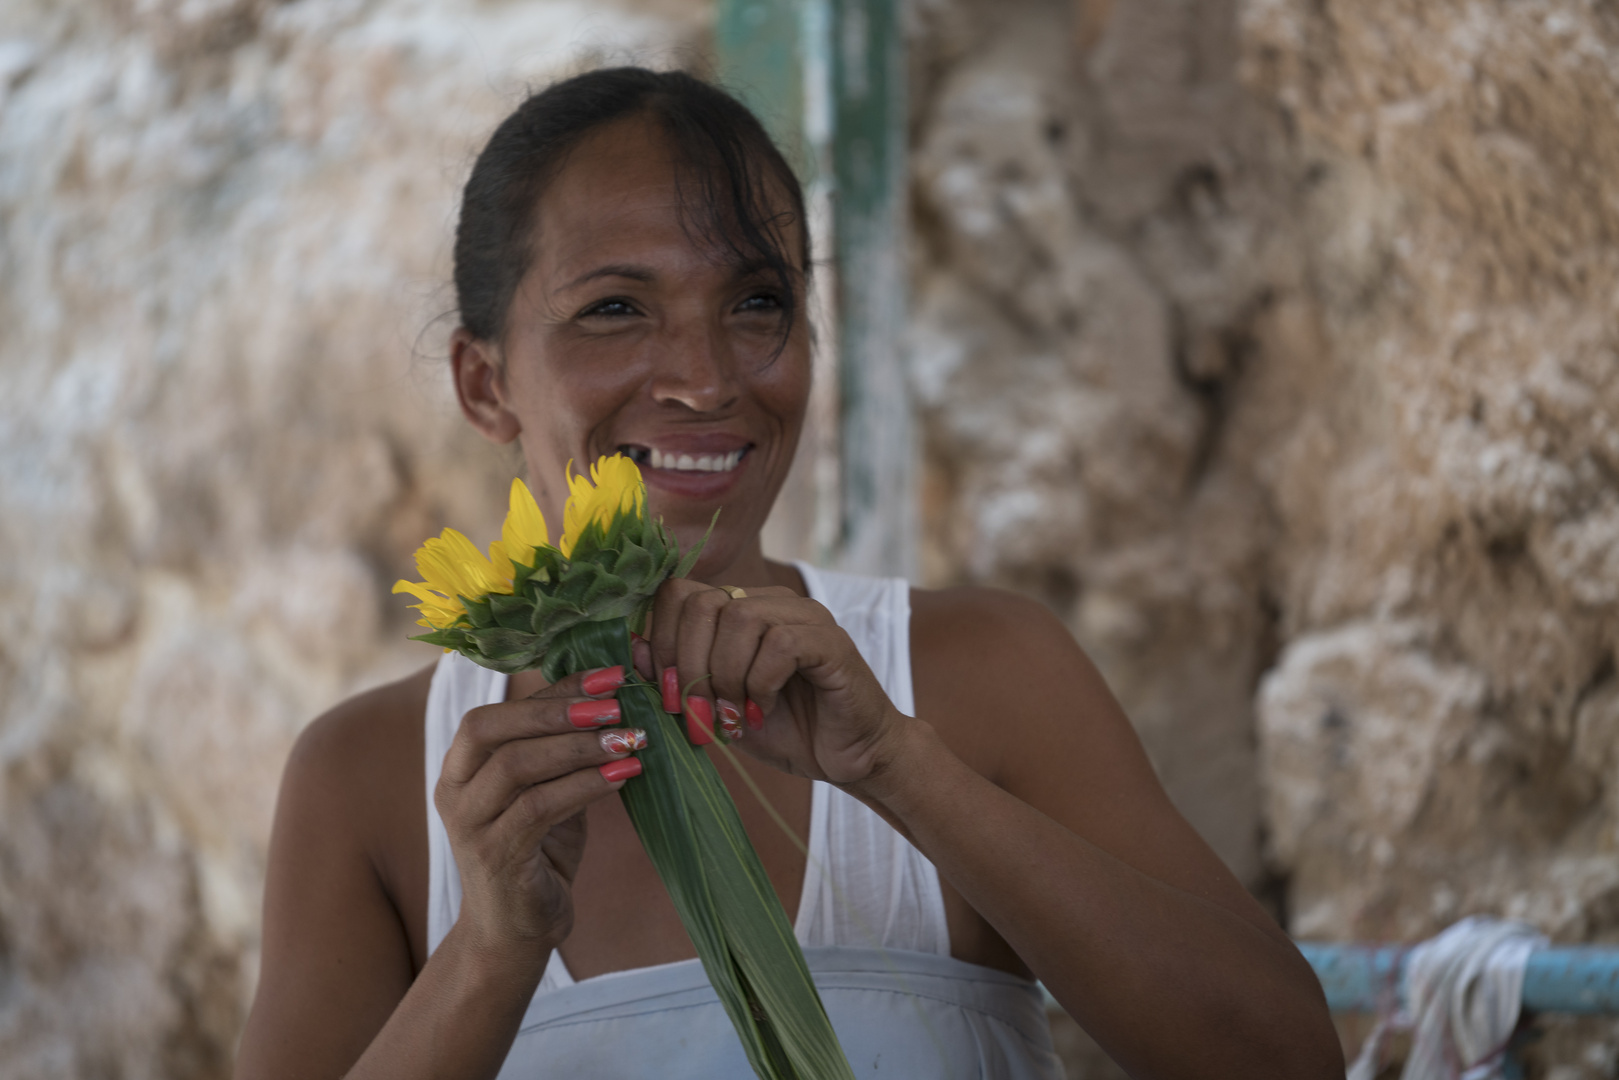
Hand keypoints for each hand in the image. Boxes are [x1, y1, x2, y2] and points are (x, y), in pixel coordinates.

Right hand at [434, 666, 645, 960]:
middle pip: (493, 728)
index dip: (554, 689)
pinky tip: (624, 776)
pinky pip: (540, 807)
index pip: (499, 711)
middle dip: (558, 710)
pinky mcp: (494, 857)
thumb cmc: (537, 853)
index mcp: (460, 766)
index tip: (609, 674)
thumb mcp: (546, 792)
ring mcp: (468, 825)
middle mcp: (453, 790)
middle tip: (616, 705)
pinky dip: (585, 786)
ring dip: (580, 747)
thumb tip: (612, 695)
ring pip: (518, 765)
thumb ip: (560, 750)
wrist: (515, 933)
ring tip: (631, 740)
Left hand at [647, 580, 908, 786]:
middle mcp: (772, 602)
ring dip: (725, 675)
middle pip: (704, 602)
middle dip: (689, 664)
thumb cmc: (785, 730)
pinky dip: (761, 682)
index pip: (680, 593)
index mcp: (741, 609)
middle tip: (698, 711)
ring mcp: (806, 616)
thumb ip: (679, 678)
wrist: (850, 758)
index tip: (670, 694)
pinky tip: (763, 708)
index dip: (661, 642)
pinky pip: (781, 644)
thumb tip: (631, 649)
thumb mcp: (715, 707)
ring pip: (741, 617)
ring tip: (733, 713)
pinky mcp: (831, 641)